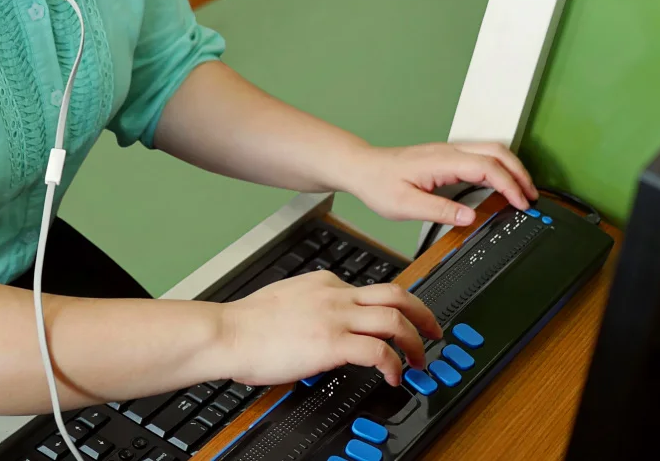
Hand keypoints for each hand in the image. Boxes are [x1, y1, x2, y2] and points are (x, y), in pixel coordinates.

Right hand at [217, 271, 441, 386]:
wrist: (226, 333)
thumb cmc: (246, 325)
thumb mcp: (286, 301)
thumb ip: (311, 306)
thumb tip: (322, 326)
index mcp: (325, 283)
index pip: (372, 289)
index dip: (393, 308)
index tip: (401, 323)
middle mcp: (335, 294)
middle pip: (396, 294)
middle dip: (422, 313)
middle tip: (433, 331)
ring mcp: (335, 316)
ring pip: (395, 318)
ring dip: (415, 341)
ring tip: (420, 360)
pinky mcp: (331, 342)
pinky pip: (378, 350)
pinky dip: (394, 364)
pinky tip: (395, 376)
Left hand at [341, 143, 538, 227]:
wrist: (363, 168)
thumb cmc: (380, 184)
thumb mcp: (405, 205)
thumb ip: (439, 210)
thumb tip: (470, 217)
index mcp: (442, 161)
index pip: (487, 167)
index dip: (509, 185)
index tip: (521, 204)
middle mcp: (449, 150)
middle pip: (497, 152)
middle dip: (520, 173)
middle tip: (532, 197)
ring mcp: (449, 150)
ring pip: (492, 150)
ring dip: (512, 168)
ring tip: (523, 192)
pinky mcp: (447, 155)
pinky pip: (482, 155)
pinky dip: (499, 167)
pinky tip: (502, 183)